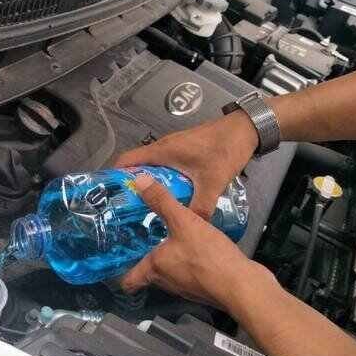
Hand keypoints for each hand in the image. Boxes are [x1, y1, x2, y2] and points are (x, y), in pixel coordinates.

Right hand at [116, 112, 257, 218]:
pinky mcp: (184, 150)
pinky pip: (165, 166)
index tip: (110, 195)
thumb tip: (192, 226)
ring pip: (152, 167)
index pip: (127, 160)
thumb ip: (201, 206)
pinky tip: (170, 195)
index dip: (114, 175)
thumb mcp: (212, 182)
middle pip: (137, 165)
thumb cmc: (225, 149)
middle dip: (130, 185)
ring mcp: (174, 147)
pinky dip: (162, 179)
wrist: (246, 129)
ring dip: (147, 183)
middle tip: (127, 207)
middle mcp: (163, 147)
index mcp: (162, 152)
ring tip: (146, 205)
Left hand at [120, 176, 273, 308]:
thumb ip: (161, 201)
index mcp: (155, 269)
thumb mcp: (183, 222)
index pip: (128, 281)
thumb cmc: (208, 257)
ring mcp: (187, 286)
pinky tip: (195, 244)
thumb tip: (138, 180)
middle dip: (145, 256)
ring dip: (168, 257)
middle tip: (142, 236)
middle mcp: (167, 281)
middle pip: (149, 273)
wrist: (244, 286)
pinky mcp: (206, 286)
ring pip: (170, 272)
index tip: (115, 258)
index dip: (119, 273)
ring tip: (167, 236)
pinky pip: (191, 271)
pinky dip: (189, 260)